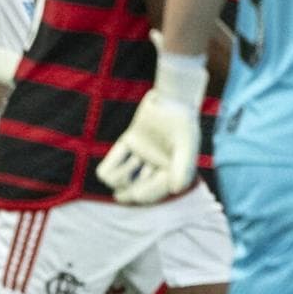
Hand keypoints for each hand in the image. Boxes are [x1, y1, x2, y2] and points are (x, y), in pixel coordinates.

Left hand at [96, 89, 200, 204]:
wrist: (173, 96)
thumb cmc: (183, 121)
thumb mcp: (186, 146)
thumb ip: (183, 168)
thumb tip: (176, 190)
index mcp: (171, 171)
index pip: (156, 191)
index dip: (145, 196)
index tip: (135, 196)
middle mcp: (156, 165)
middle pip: (137, 189)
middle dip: (130, 193)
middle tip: (121, 197)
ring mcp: (142, 154)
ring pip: (123, 177)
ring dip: (123, 174)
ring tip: (133, 161)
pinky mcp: (129, 142)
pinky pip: (113, 161)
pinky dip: (109, 167)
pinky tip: (106, 172)